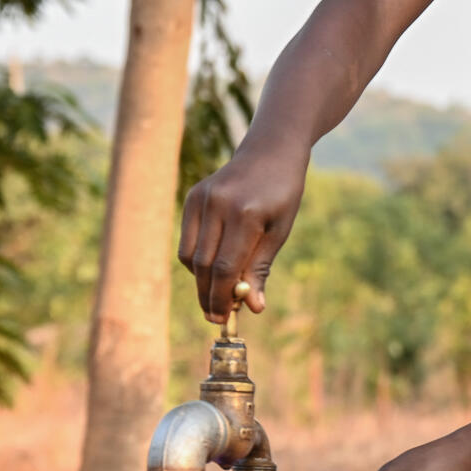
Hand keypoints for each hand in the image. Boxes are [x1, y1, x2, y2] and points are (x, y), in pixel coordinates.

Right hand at [178, 145, 309, 322]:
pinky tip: (213, 268)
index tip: (225, 319)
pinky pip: (188, 240)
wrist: (270, 151)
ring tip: (217, 295)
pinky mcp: (192, 196)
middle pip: (205, 265)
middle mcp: (219, 205)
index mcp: (246, 214)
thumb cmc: (282, 194)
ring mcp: (202, 199)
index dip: (223, 298)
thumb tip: (252, 308)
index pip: (227, 268)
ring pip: (191, 256)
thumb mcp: (280, 231)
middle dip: (209, 296)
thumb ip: (260, 269)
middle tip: (216, 317)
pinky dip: (196, 260)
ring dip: (201, 281)